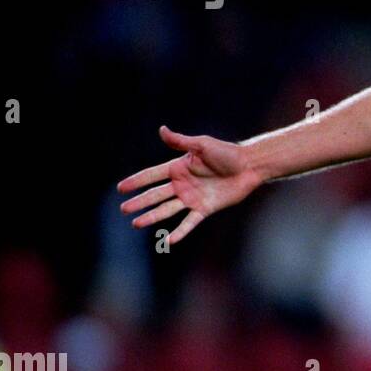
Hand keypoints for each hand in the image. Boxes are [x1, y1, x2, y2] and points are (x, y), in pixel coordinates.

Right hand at [117, 125, 261, 244]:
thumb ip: (181, 141)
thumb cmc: (227, 153)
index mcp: (179, 168)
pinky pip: (189, 222)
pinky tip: (169, 240)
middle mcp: (182, 184)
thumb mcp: (202, 145)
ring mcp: (192, 198)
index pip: (152, 175)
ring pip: (167, 209)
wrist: (249, 166)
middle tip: (123, 209)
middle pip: (156, 195)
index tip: (121, 188)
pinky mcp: (204, 209)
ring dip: (152, 216)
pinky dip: (180, 232)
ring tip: (136, 223)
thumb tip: (161, 129)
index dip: (137, 181)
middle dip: (140, 202)